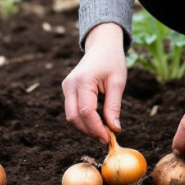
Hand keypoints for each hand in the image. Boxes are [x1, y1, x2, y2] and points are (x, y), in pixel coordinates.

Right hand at [62, 23, 125, 143]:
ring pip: (71, 116)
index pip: (86, 111)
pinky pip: (72, 110)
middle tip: (106, 138)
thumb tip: (114, 129)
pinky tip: (98, 122)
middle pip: (74, 117)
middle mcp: (70, 85)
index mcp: (83, 80)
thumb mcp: (118, 82)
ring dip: (86, 127)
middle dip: (89, 131)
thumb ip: (114, 106)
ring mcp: (66, 87)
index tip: (109, 138)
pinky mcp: (67, 90)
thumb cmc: (112, 61)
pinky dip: (84, 119)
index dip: (97, 128)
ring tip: (104, 131)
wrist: (102, 46)